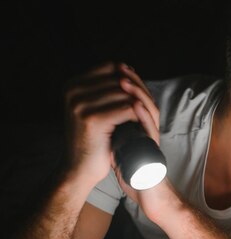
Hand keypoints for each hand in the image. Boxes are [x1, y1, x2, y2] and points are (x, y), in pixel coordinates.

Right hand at [63, 62, 158, 186]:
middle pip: (120, 79)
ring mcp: (81, 104)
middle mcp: (73, 91)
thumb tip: (128, 68)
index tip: (140, 93)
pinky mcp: (93, 119)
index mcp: (72, 84)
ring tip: (145, 117)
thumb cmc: (92, 139)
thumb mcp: (93, 108)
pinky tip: (141, 125)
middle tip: (148, 108)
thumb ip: (105, 89)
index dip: (130, 77)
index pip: (110, 66)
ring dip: (141, 105)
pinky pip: (127, 109)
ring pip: (126, 94)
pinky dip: (139, 116)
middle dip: (138, 92)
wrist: (80, 168)